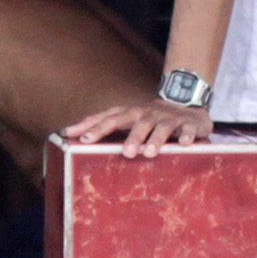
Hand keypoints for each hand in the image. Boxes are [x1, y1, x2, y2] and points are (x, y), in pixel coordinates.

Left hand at [57, 96, 214, 153]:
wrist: (185, 103)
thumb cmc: (147, 117)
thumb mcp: (125, 118)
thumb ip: (100, 125)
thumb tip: (67, 133)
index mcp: (130, 114)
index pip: (110, 118)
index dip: (95, 127)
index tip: (80, 138)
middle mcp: (147, 114)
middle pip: (137, 123)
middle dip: (131, 137)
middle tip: (126, 153)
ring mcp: (168, 119)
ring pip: (161, 128)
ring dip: (156, 139)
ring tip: (150, 153)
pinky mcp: (188, 123)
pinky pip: (189, 130)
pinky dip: (188, 136)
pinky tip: (186, 144)